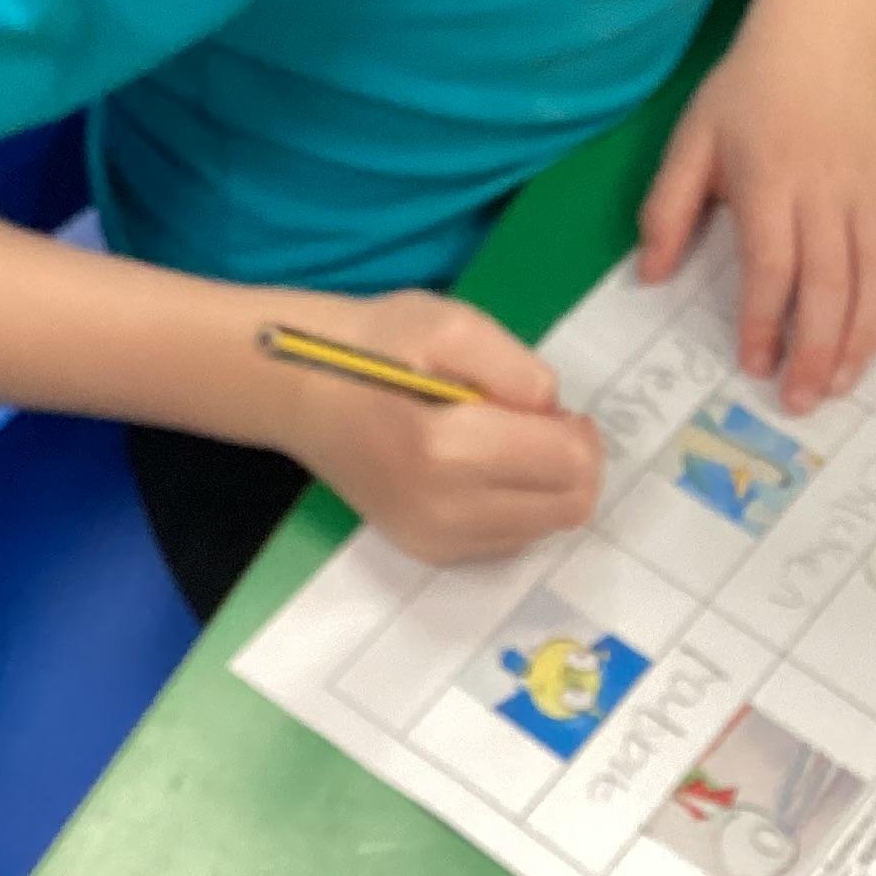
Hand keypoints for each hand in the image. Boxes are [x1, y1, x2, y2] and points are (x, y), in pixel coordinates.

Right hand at [276, 291, 602, 562]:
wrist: (298, 390)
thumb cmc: (372, 346)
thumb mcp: (451, 324)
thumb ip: (517, 367)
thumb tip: (554, 412)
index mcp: (447, 450)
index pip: (567, 465)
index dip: (577, 430)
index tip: (550, 405)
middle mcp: (443, 511)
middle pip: (566, 507)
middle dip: (573, 461)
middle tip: (540, 422)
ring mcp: (433, 540)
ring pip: (543, 528)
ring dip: (546, 486)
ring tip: (507, 441)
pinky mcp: (426, 552)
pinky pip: (509, 539)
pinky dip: (517, 505)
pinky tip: (486, 468)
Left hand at [636, 0, 875, 413]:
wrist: (825, 35)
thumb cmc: (750, 90)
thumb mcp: (692, 138)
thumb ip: (667, 207)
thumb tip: (650, 277)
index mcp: (771, 179)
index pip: (772, 264)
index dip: (764, 320)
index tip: (753, 363)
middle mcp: (827, 192)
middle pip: (830, 284)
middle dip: (818, 350)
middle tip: (801, 400)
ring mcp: (870, 194)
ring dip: (863, 340)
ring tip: (842, 384)